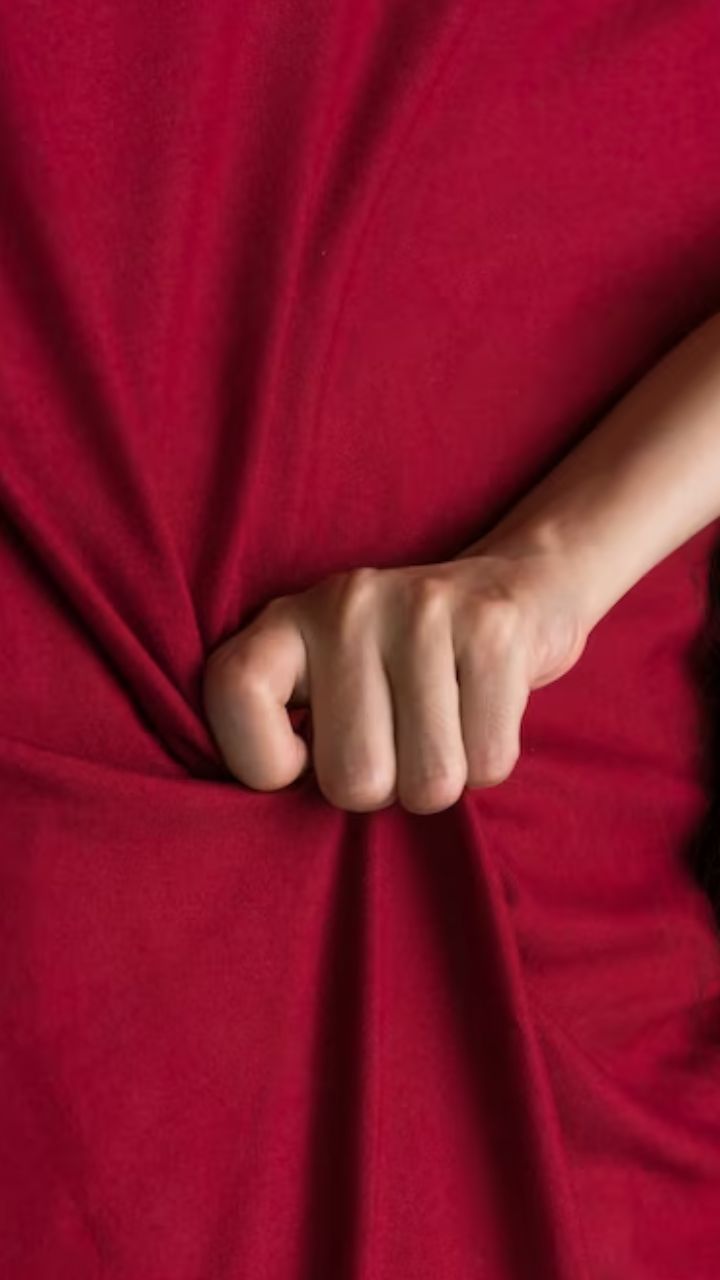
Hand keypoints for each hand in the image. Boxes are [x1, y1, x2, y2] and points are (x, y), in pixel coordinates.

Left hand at [202, 545, 590, 812]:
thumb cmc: (397, 670)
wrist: (510, 590)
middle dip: (383, 789)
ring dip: (440, 782)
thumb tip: (276, 833)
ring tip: (441, 727)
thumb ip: (286, 736)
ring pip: (429, 783)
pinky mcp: (491, 629)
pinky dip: (487, 764)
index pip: (235, 691)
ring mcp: (421, 611)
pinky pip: (488, 762)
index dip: (263, 761)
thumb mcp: (323, 682)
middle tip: (395, 743)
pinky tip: (479, 714)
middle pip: (352, 779)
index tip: (301, 762)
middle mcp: (347, 605)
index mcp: (287, 620)